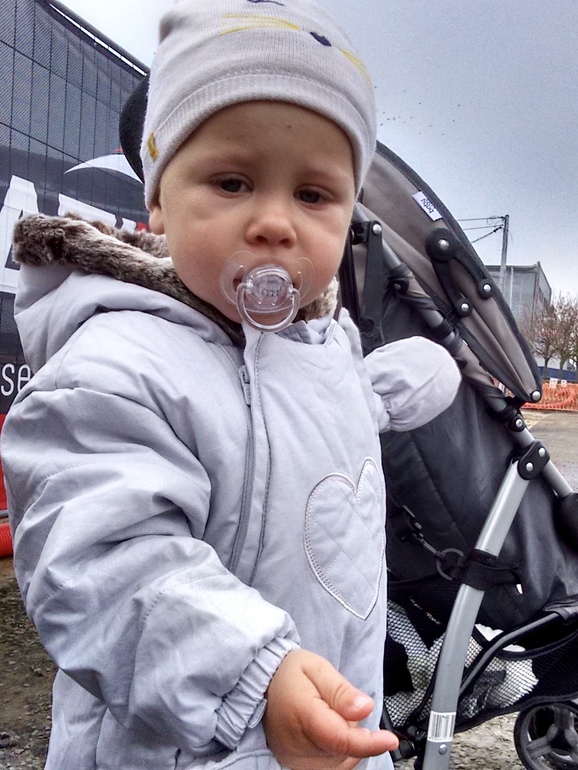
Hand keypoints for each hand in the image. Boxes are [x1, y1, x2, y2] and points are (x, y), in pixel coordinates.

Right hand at [262, 649, 397, 769]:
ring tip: (332, 716)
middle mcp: (296, 744)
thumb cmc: (290, 674)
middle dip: (356, 732)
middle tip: (342, 706)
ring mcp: (294, 759)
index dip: (368, 742)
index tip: (390, 739)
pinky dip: (340, 753)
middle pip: (343, 751)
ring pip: (340, 762)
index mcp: (302, 714)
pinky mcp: (296, 766)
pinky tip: (331, 732)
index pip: (340, 738)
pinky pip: (330, 767)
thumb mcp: (317, 668)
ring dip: (348, 743)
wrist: (261, 685)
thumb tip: (366, 709)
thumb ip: (341, 691)